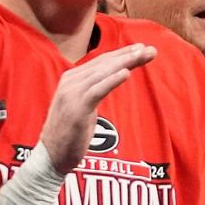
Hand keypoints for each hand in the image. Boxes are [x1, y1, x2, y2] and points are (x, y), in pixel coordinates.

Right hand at [39, 44, 156, 173]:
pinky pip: (97, 91)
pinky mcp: (76, 109)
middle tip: (152, 49)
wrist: (52, 156)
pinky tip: (126, 73)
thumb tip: (120, 73)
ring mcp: (71, 94)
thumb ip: (98, 87)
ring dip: (125, 63)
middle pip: (105, 64)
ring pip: (103, 73)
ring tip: (143, 55)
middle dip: (129, 55)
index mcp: (72, 79)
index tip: (143, 48)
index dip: (123, 53)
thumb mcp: (85, 104)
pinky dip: (111, 80)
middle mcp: (70, 82)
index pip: (102, 61)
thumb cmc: (71, 131)